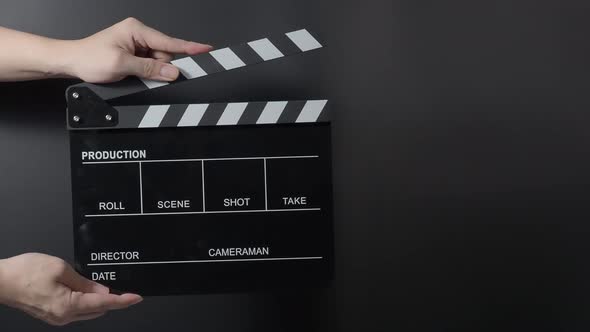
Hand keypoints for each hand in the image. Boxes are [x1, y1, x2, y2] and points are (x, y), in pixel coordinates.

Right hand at [0, 253, 141, 325]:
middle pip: (98, 310)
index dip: (123, 300)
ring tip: (104, 286)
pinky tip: (86, 290)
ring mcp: (57, 317)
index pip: (104, 303)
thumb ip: (85, 282)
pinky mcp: (51, 314)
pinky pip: (76, 310)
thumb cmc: (25, 272)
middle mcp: (63, 316)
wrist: (1, 280)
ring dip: (98, 301)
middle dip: (112, 300)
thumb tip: (103, 290)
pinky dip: (85, 301)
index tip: (136, 297)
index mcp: (68, 305)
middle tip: (123, 288)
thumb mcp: (61, 269)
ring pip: (87, 311)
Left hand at [59, 17, 211, 82]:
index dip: (189, 48)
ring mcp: (137, 46)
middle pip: (165, 56)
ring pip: (158, 64)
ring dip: (151, 73)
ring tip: (130, 74)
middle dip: (160, 69)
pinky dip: (146, 74)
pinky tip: (133, 75)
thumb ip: (149, 69)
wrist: (71, 62)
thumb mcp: (121, 65)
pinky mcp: (134, 56)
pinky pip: (150, 67)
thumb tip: (172, 73)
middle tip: (143, 75)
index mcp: (136, 30)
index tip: (206, 50)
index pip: (168, 42)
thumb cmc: (89, 58)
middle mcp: (138, 35)